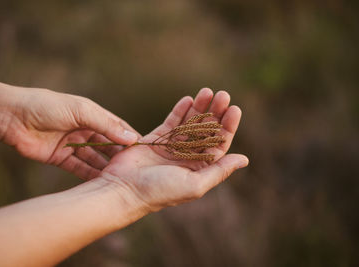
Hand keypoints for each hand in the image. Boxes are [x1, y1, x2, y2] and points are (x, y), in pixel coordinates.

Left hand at [3, 88, 139, 179]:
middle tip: (135, 171)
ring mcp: (72, 144)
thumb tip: (131, 138)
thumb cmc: (47, 106)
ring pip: (94, 159)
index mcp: (91, 114)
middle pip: (107, 145)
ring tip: (122, 181)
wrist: (12, 117)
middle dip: (120, 157)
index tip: (144, 153)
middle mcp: (84, 129)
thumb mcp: (81, 110)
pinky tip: (102, 184)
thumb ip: (106, 125)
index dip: (130, 138)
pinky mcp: (60, 157)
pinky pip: (78, 168)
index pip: (116, 128)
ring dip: (106, 168)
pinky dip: (89, 175)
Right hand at [100, 88, 248, 210]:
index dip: (228, 126)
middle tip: (222, 95)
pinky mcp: (155, 140)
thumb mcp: (195, 184)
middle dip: (215, 112)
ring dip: (199, 108)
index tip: (234, 108)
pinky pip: (171, 122)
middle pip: (206, 130)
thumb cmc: (161, 191)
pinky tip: (188, 99)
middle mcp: (187, 157)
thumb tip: (244, 159)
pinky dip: (179, 111)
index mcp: (199, 169)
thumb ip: (219, 171)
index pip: (219, 144)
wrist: (124, 190)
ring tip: (207, 91)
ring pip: (189, 123)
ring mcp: (171, 147)